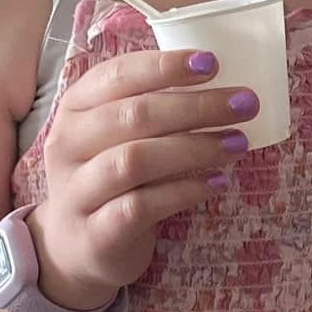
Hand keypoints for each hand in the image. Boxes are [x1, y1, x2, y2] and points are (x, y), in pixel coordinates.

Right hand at [26, 49, 256, 311]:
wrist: (74, 249)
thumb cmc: (109, 174)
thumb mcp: (118, 134)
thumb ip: (154, 106)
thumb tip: (222, 84)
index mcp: (75, 107)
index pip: (117, 75)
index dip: (165, 66)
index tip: (212, 62)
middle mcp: (67, 145)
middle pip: (132, 116)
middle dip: (196, 106)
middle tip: (245, 104)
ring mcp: (75, 192)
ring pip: (134, 161)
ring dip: (194, 148)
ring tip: (237, 143)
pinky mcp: (93, 235)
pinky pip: (140, 207)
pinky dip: (183, 191)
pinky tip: (217, 182)